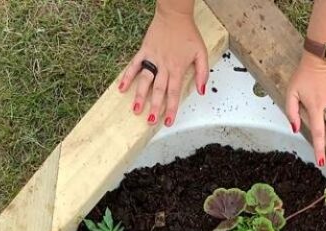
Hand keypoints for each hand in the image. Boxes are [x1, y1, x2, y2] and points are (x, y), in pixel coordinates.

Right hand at [118, 6, 207, 126]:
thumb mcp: (201, 53)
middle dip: (155, 106)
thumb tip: (202, 91)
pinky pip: (134, 65)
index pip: (174, 93)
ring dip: (140, 95)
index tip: (168, 121)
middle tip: (151, 120)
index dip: (171, 109)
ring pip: (145, 80)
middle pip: (159, 90)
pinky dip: (127, 76)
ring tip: (136, 109)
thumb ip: (203, 73)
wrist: (174, 15)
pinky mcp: (144, 51)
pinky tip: (121, 87)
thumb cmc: (188, 33)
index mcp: (177, 68)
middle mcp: (164, 65)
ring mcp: (152, 58)